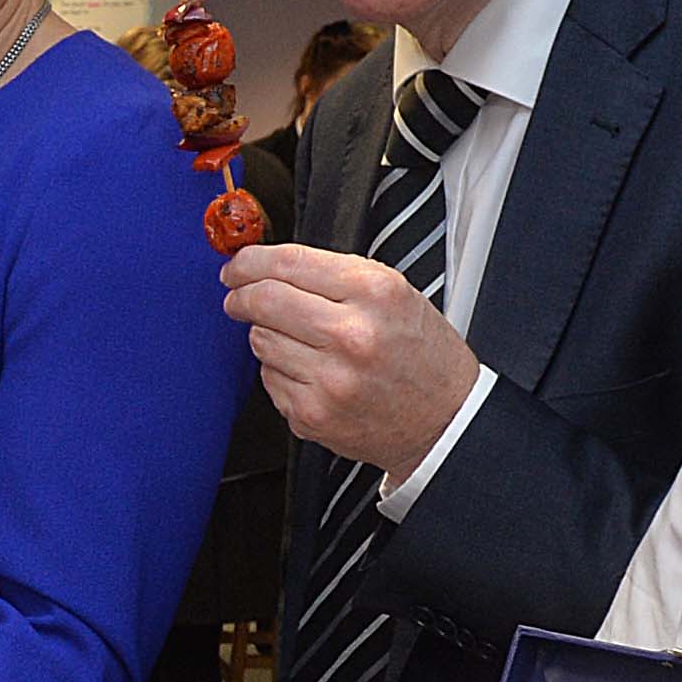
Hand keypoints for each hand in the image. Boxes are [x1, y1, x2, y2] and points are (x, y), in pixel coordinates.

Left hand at [220, 242, 481, 476]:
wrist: (445, 421)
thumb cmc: (421, 355)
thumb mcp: (396, 294)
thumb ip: (334, 275)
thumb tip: (268, 266)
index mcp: (375, 293)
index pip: (289, 263)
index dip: (250, 261)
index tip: (237, 265)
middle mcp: (352, 335)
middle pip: (264, 300)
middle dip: (240, 295)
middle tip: (237, 296)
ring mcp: (330, 379)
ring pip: (260, 339)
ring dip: (266, 333)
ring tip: (298, 339)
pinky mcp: (312, 414)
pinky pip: (269, 378)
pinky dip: (280, 370)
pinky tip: (311, 371)